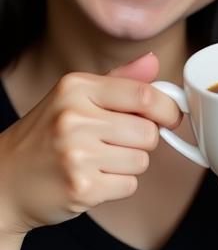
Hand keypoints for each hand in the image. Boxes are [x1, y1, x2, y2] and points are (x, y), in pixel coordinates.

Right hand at [0, 53, 180, 236]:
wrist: (6, 178)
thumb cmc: (47, 136)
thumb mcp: (75, 98)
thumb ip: (119, 81)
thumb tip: (153, 61)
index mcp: (76, 88)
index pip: (144, 95)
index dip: (168, 110)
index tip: (169, 117)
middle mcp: (73, 118)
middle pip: (149, 133)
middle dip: (141, 142)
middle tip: (113, 143)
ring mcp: (76, 154)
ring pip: (141, 161)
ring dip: (127, 165)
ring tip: (97, 161)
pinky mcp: (82, 187)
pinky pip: (129, 186)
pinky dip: (116, 186)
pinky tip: (92, 178)